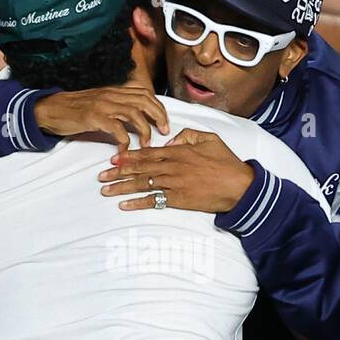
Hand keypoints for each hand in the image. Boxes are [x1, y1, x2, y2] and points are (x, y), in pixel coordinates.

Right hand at [33, 85, 169, 146]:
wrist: (51, 109)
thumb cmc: (75, 109)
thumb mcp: (100, 103)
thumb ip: (117, 106)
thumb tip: (137, 116)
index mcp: (114, 91)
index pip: (144, 93)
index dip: (158, 107)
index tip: (164, 122)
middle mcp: (111, 94)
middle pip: (145, 101)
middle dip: (158, 116)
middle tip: (163, 132)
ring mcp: (103, 104)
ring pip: (134, 113)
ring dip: (144, 130)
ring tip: (146, 144)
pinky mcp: (94, 117)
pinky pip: (116, 128)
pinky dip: (124, 140)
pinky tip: (125, 150)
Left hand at [97, 129, 254, 212]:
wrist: (239, 186)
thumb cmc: (226, 163)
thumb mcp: (210, 139)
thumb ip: (189, 134)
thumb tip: (172, 139)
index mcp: (178, 151)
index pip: (147, 152)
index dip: (128, 156)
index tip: (114, 159)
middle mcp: (171, 166)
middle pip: (139, 168)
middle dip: (118, 172)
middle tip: (101, 175)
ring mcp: (173, 183)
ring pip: (142, 183)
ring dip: (121, 187)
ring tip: (106, 190)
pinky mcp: (178, 199)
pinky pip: (153, 201)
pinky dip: (137, 203)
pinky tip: (124, 205)